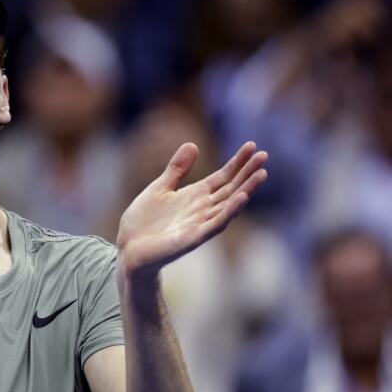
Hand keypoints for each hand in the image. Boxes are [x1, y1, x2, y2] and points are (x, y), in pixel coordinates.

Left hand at [116, 142, 266, 278]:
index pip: (223, 176)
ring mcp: (200, 224)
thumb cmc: (143, 221)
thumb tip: (193, 144)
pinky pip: (215, 224)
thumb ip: (177, 169)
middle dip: (247, 172)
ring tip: (261, 174)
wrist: (127, 247)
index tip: (252, 145)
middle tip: (264, 155)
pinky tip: (242, 198)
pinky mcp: (193, 238)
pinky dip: (229, 211)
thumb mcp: (160, 188)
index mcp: (195, 196)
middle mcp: (202, 209)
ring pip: (228, 204)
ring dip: (245, 190)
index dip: (237, 162)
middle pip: (231, 188)